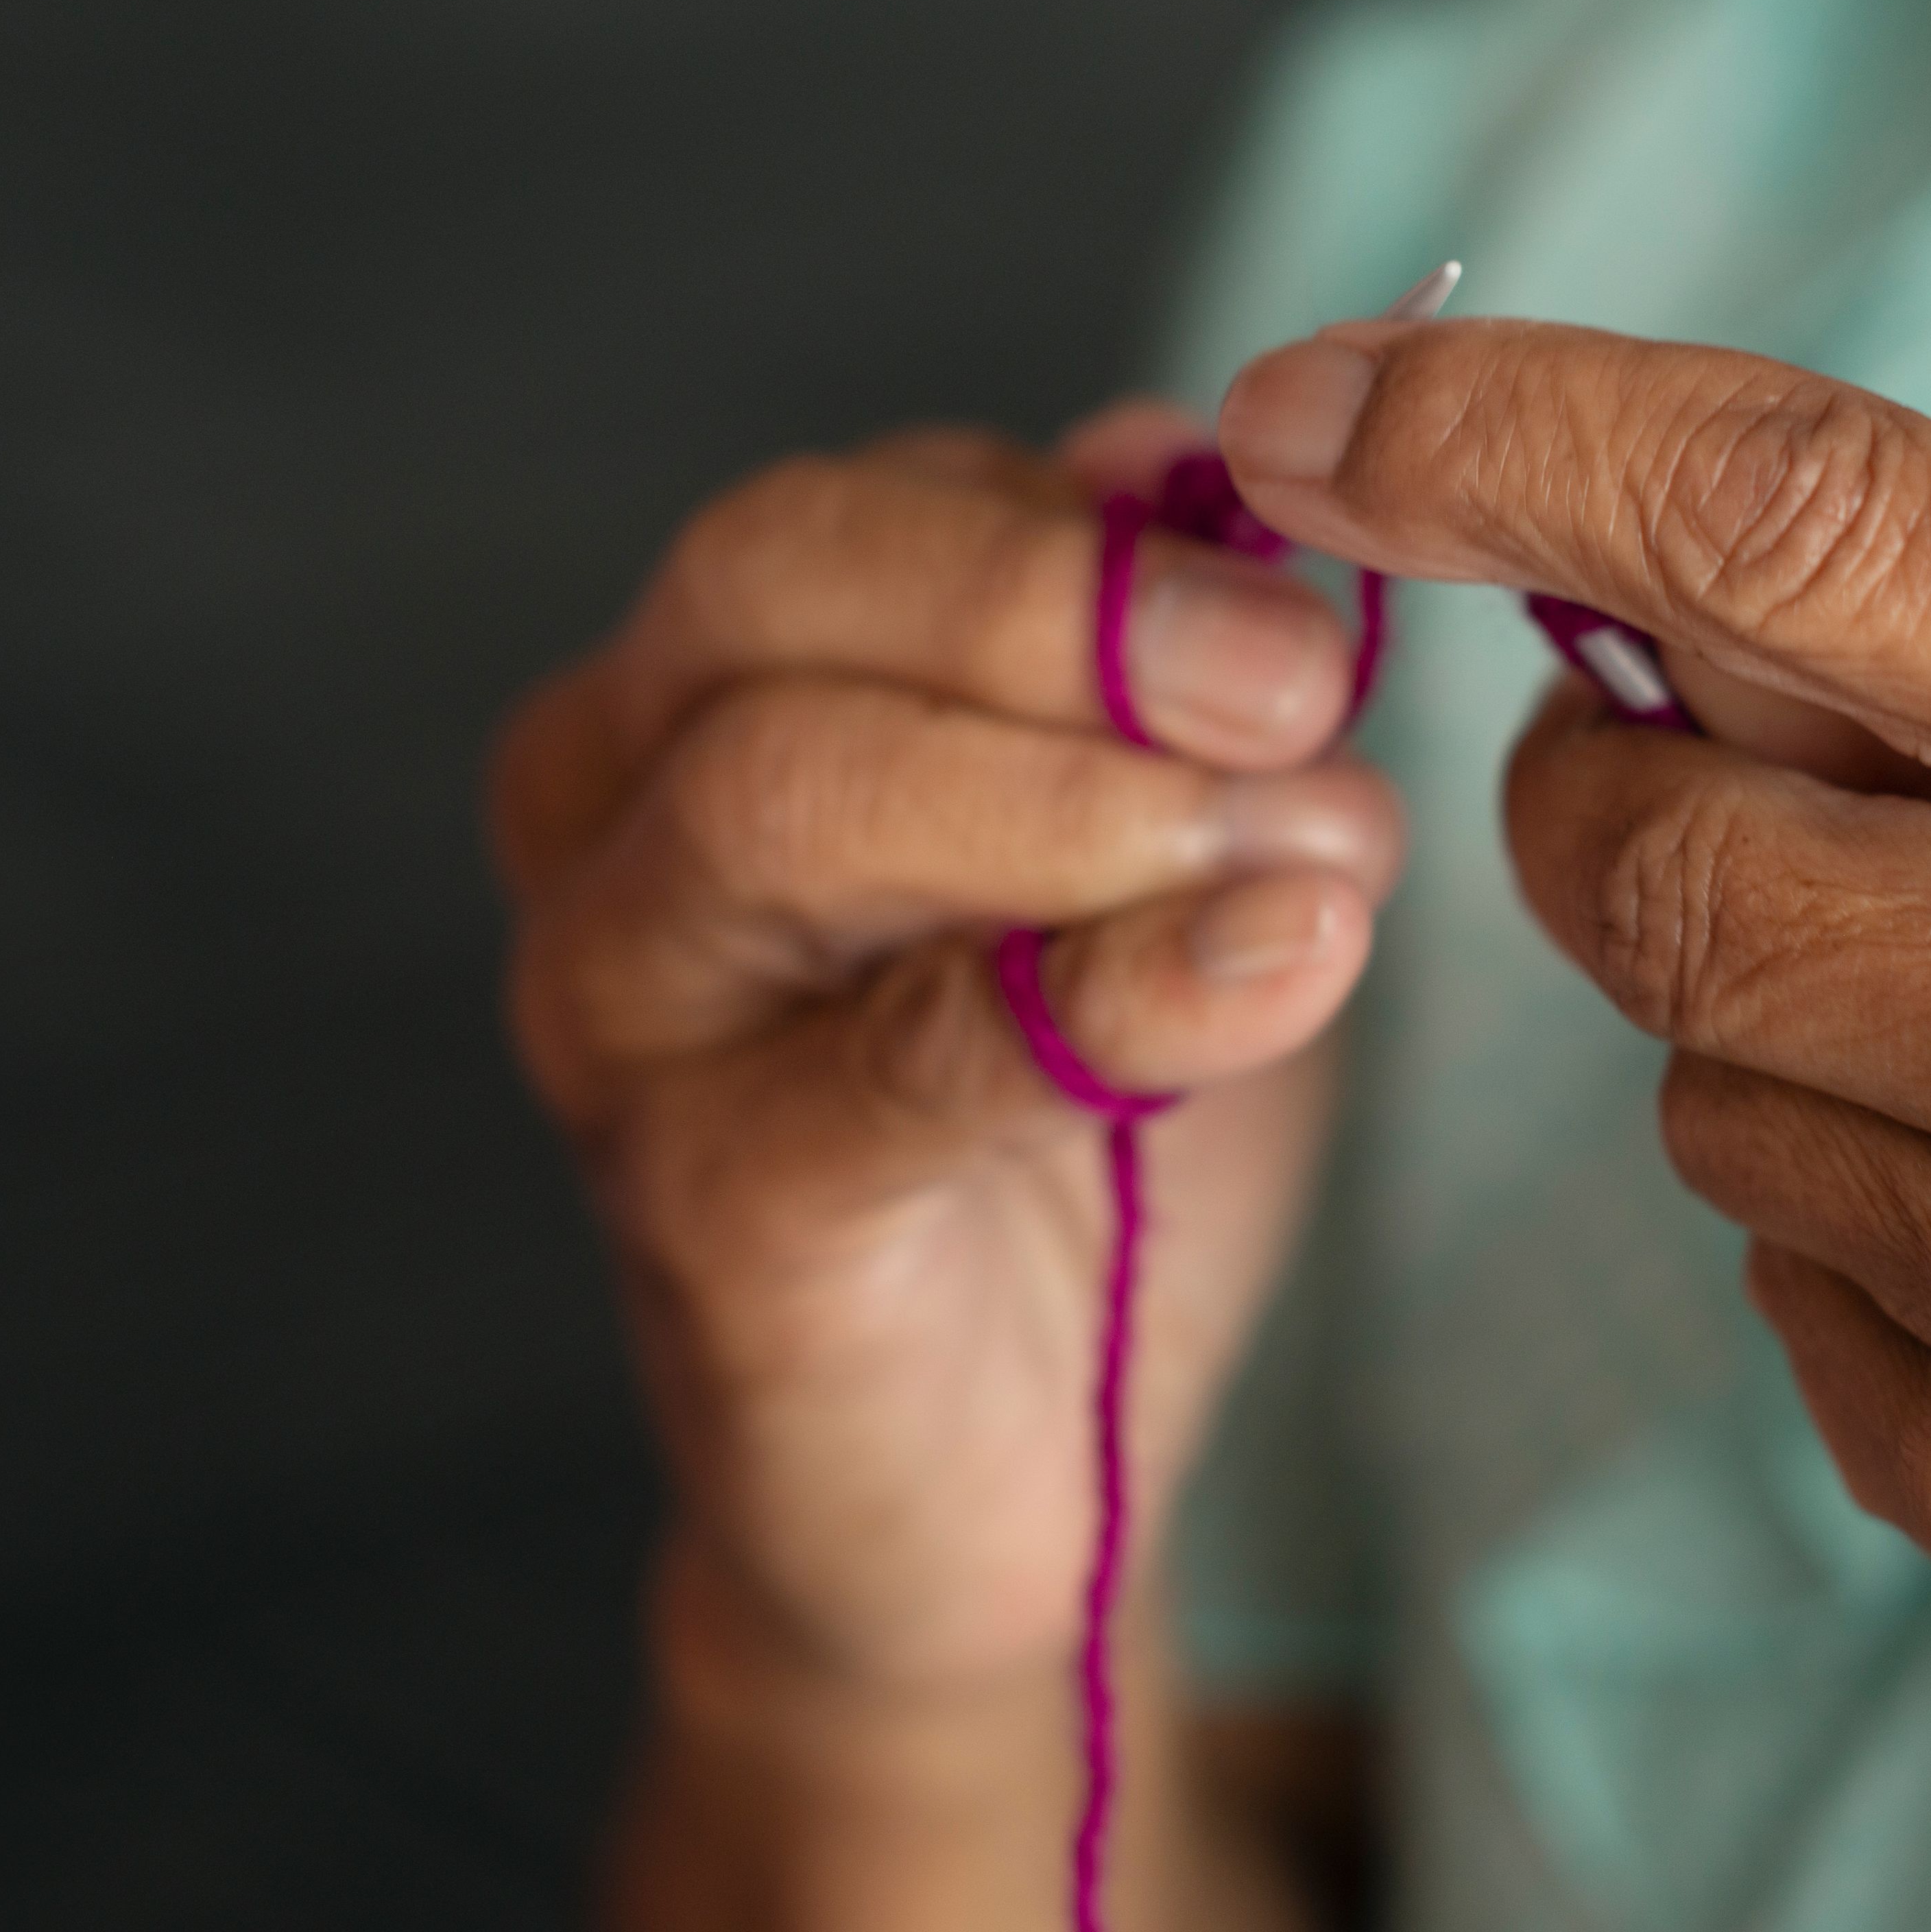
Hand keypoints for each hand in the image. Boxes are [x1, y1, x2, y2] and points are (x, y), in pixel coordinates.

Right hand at [492, 407, 1399, 1714]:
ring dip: (1087, 793)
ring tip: (1316, 848)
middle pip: (769, 587)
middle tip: (1305, 685)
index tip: (1321, 572)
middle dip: (1063, 610)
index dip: (1096, 521)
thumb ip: (1155, 664)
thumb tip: (1193, 465)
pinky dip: (1114, 993)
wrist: (1016, 1466)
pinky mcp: (701, 1205)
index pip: (861, 505)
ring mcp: (622, 1013)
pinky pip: (897, 1058)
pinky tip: (1282, 965)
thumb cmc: (1078, 1115)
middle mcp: (609, 816)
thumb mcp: (1151, 840)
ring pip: (782, 793)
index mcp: (704, 689)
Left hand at [1215, 319, 1930, 1856]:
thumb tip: (1720, 622)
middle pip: (1649, 853)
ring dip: (1788, 999)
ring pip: (1698, 1077)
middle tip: (1725, 750)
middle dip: (1618, 773)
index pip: (1790, 527)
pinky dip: (1866, 1192)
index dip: (1504, 440)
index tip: (1317, 412)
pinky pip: (1777, 1275)